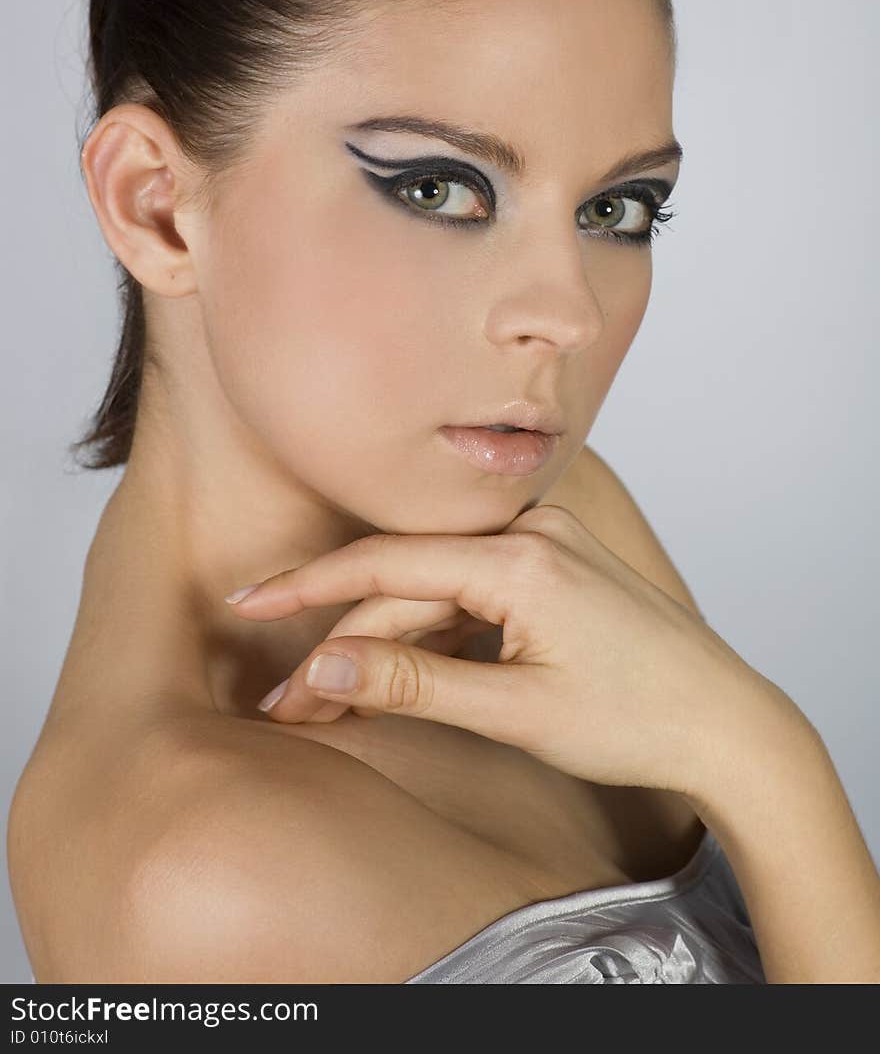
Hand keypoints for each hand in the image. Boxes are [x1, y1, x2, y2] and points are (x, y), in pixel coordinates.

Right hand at [226, 503, 786, 795]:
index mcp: (521, 559)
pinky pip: (472, 589)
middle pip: (408, 584)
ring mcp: (545, 542)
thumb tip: (324, 668)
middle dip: (346, 643)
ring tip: (332, 698)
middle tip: (289, 704)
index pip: (386, 563)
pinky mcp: (552, 562)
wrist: (722, 721)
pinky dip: (433, 631)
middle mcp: (531, 532)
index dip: (308, 586)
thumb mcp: (514, 710)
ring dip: (386, 640)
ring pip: (436, 588)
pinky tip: (398, 667)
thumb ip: (414, 682)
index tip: (248, 602)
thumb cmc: (633, 719)